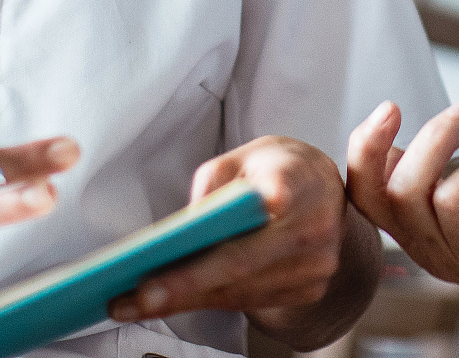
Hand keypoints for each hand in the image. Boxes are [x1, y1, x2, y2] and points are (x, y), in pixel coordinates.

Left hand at [111, 136, 367, 347]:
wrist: (326, 190)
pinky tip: (178, 297)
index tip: (157, 274)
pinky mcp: (309, 289)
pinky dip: (211, 299)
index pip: (249, 228)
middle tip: (132, 301)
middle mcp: (314, 231)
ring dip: (188, 299)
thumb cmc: (279, 167)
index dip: (198, 264)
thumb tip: (183, 233)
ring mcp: (316, 266)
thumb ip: (212, 187)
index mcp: (300, 184)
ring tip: (138, 301)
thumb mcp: (243, 156)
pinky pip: (251, 301)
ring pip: (240, 293)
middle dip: (181, 288)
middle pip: (238, 270)